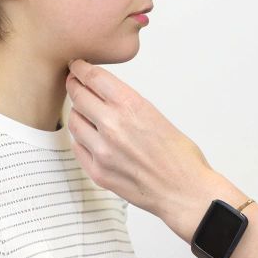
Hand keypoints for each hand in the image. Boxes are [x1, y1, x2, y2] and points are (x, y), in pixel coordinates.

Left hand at [65, 59, 227, 240]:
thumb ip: (127, 105)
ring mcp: (102, 150)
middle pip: (78, 96)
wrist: (184, 191)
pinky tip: (90, 138)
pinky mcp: (98, 172)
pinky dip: (82, 139)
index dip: (80, 68)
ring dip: (78, 114)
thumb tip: (105, 95)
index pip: (93, 77)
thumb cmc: (179, 156)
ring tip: (85, 113)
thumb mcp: (155, 116)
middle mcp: (112, 125)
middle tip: (73, 84)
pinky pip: (78, 147)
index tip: (76, 66)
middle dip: (74, 87)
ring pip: (74, 122)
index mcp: (130, 105)